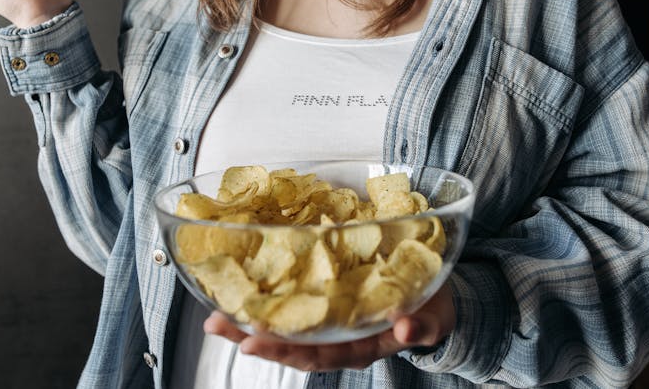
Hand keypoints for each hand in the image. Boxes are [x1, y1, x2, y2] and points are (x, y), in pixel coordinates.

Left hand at [204, 285, 455, 371]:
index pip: (317, 353)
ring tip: (214, 316)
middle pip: (289, 344)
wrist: (434, 295)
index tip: (254, 343)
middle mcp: (337, 338)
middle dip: (252, 338)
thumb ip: (421, 326)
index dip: (285, 350)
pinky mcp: (326, 300)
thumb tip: (404, 329)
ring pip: (284, 329)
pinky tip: (239, 294)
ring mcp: (330, 322)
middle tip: (216, 325)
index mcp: (360, 346)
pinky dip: (266, 302)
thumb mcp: (433, 317)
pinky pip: (292, 306)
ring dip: (248, 324)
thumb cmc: (430, 308)